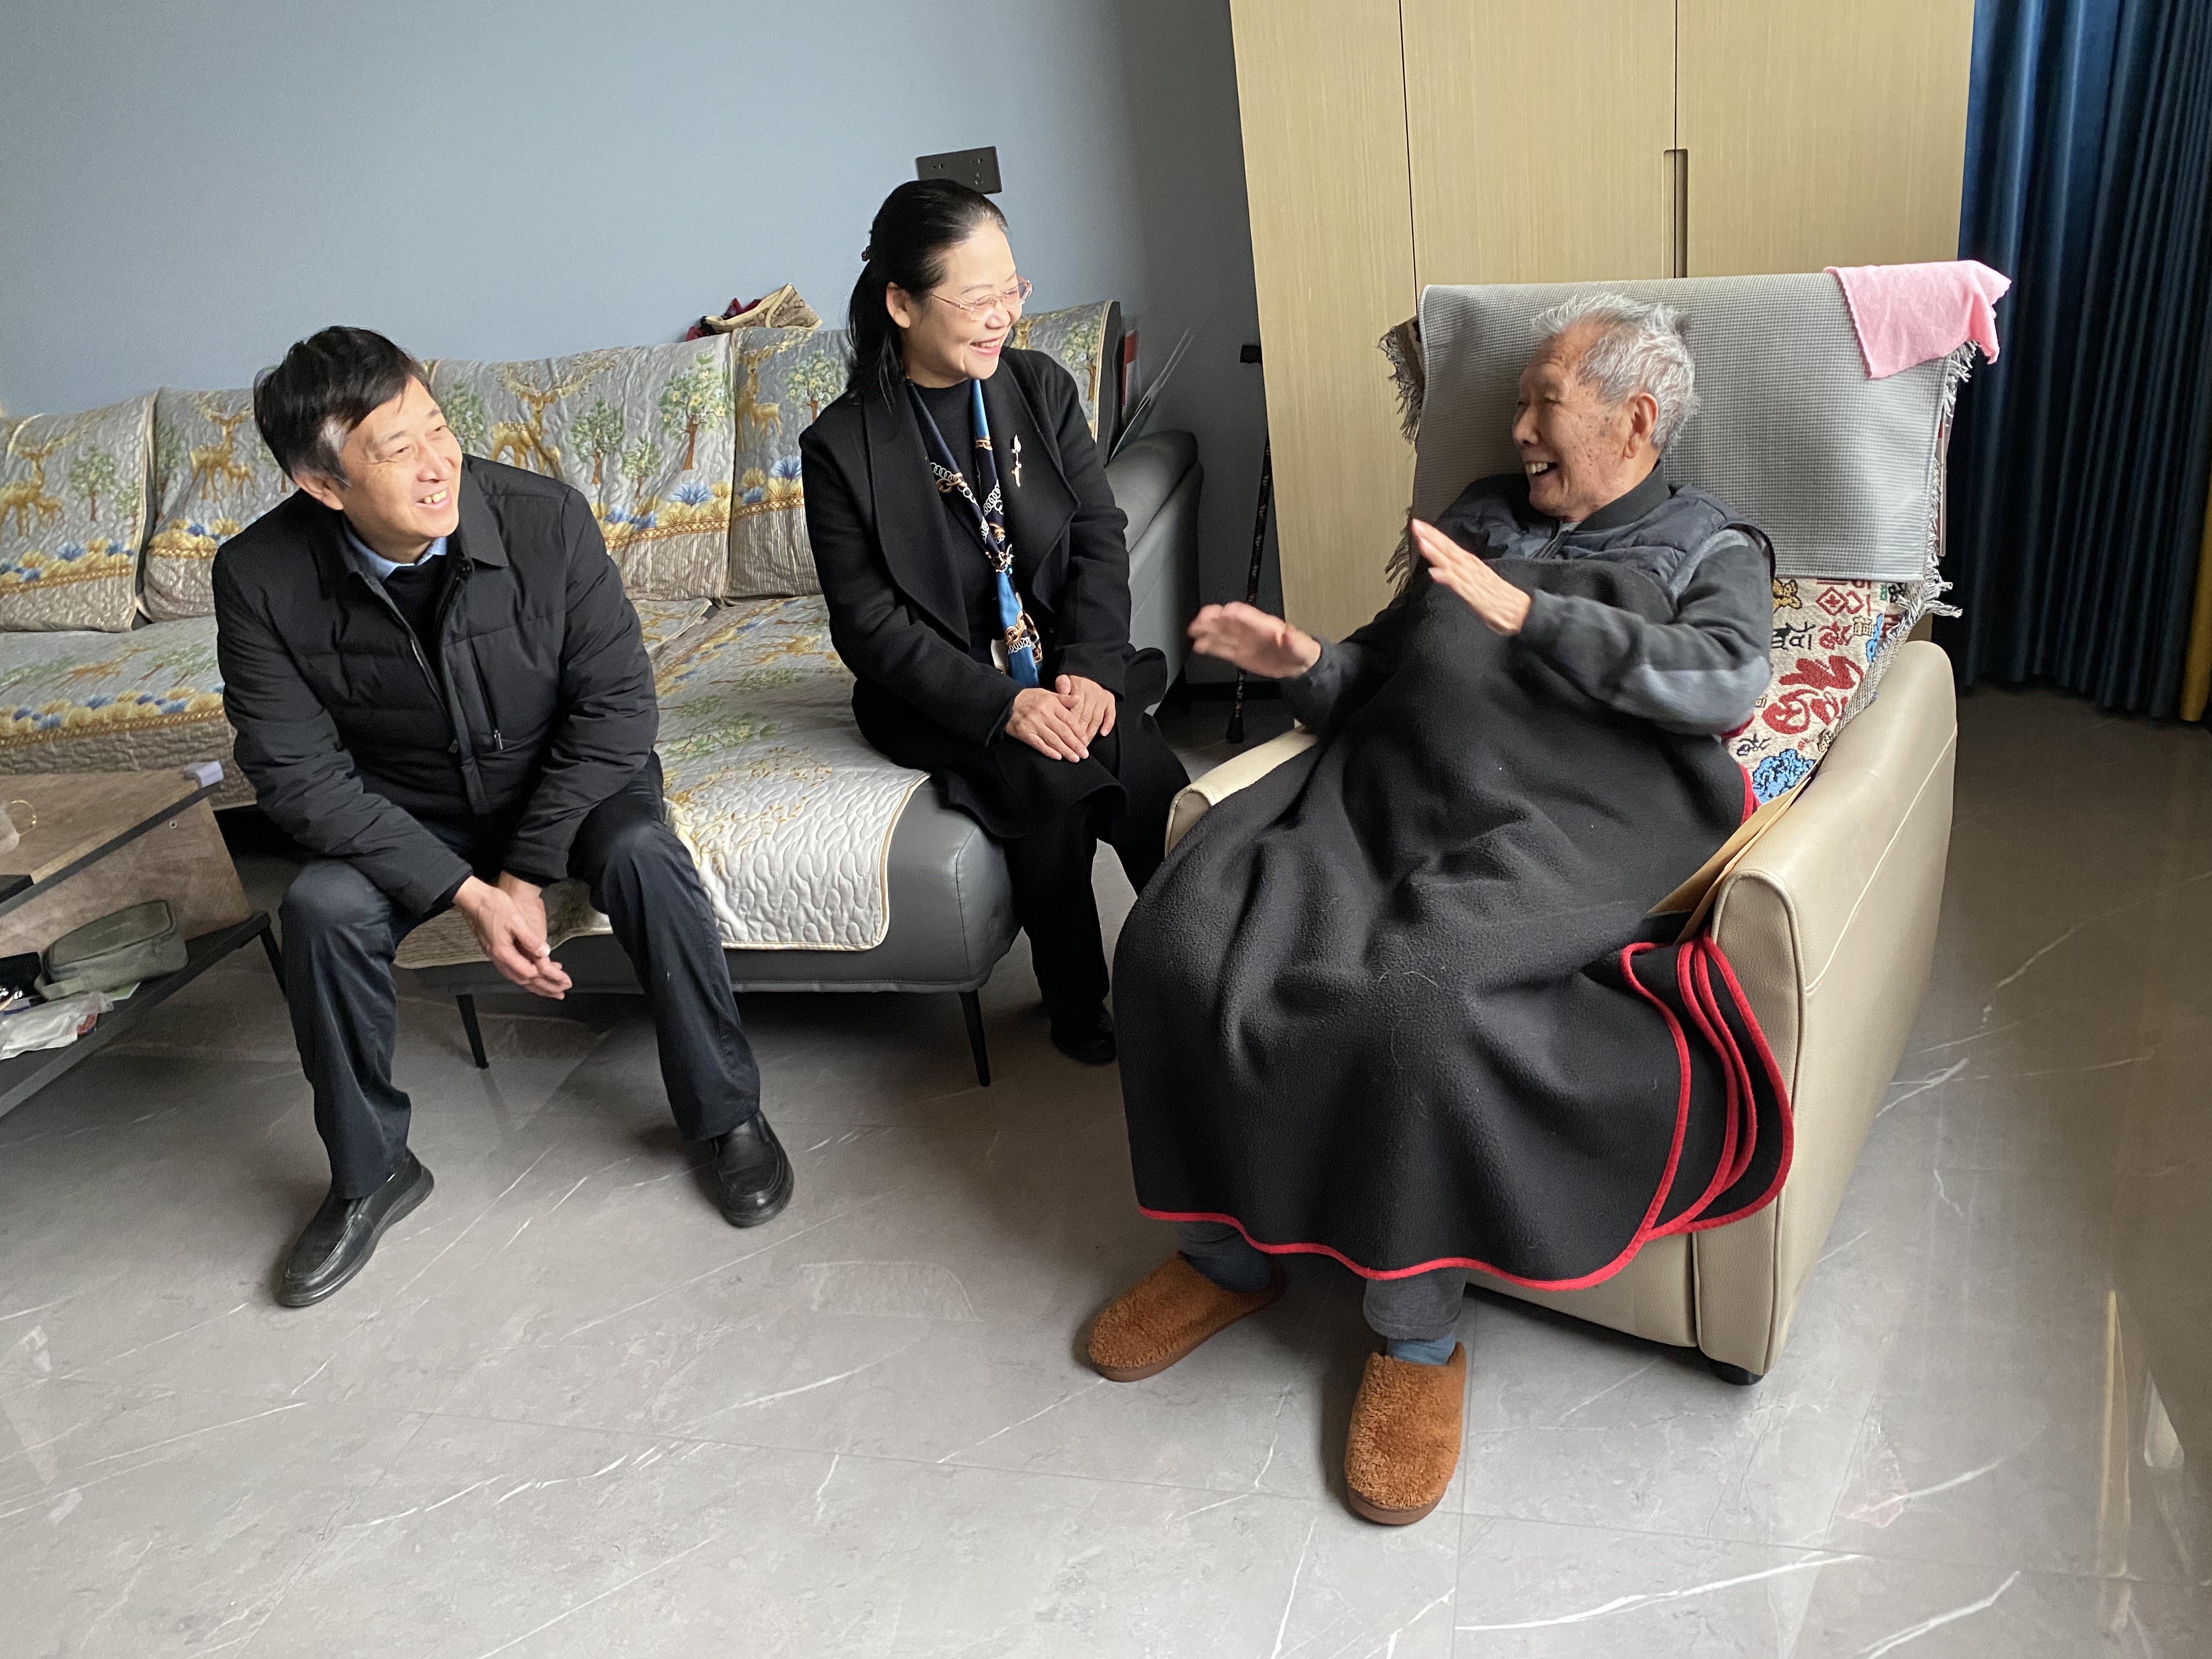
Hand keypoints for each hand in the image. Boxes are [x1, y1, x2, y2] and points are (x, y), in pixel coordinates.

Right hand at [453, 874, 572, 998]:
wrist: (474, 899)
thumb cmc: (493, 906)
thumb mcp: (516, 920)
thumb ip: (530, 939)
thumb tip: (544, 953)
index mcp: (503, 952)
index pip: (528, 972)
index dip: (547, 977)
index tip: (562, 979)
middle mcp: (498, 958)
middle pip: (524, 980)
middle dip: (544, 988)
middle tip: (561, 993)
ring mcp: (496, 956)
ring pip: (518, 977)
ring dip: (536, 985)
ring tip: (551, 990)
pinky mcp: (496, 951)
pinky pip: (513, 970)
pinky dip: (527, 975)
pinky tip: (534, 974)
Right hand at [1006, 685, 1092, 761]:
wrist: (1006, 702)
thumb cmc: (1029, 698)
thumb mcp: (1047, 694)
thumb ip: (1064, 698)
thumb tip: (1079, 698)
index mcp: (1051, 704)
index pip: (1069, 720)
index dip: (1079, 732)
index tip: (1086, 741)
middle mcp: (1044, 714)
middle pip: (1063, 732)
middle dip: (1075, 744)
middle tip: (1084, 754)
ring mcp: (1034, 725)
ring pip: (1053, 740)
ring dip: (1065, 750)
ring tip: (1075, 758)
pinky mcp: (1025, 734)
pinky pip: (1039, 744)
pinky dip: (1049, 751)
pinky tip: (1058, 757)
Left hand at [1053, 674, 1116, 742]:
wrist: (1091, 675)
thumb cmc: (1074, 683)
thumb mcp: (1065, 680)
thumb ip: (1062, 685)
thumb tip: (1063, 691)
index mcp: (1080, 688)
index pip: (1075, 710)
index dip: (1071, 725)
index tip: (1066, 737)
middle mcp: (1092, 693)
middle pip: (1085, 717)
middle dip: (1079, 733)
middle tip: (1074, 746)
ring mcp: (1102, 698)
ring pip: (1096, 719)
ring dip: (1091, 733)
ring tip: (1085, 745)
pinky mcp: (1110, 701)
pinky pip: (1111, 715)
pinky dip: (1108, 725)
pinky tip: (1103, 734)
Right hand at [1186, 602, 1322, 677]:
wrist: (1298, 666)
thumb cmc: (1300, 652)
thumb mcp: (1302, 647)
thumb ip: (1294, 641)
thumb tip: (1288, 634)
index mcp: (1267, 626)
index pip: (1248, 616)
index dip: (1235, 613)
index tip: (1223, 612)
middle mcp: (1251, 631)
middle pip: (1229, 621)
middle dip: (1213, 618)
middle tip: (1199, 619)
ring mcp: (1244, 641)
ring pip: (1222, 633)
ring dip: (1207, 631)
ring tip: (1193, 630)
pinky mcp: (1239, 653)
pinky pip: (1222, 648)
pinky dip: (1209, 646)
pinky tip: (1199, 644)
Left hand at [1410, 520, 1531, 635]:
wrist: (1522, 612)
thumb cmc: (1501, 599)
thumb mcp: (1479, 582)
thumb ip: (1463, 574)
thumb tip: (1446, 568)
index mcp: (1472, 565)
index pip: (1450, 547)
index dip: (1435, 536)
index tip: (1420, 526)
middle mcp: (1471, 569)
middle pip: (1449, 550)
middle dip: (1432, 537)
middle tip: (1416, 525)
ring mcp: (1472, 581)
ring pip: (1451, 563)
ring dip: (1436, 552)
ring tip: (1422, 541)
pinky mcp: (1474, 595)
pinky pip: (1458, 586)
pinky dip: (1446, 578)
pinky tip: (1434, 572)